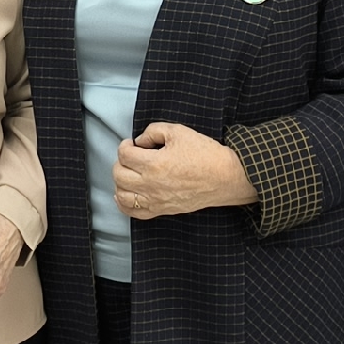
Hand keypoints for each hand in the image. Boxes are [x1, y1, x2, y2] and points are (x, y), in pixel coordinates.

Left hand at [115, 123, 258, 218]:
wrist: (225, 177)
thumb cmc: (206, 155)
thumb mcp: (179, 132)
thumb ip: (154, 131)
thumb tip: (141, 140)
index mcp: (154, 164)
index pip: (124, 154)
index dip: (125, 145)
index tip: (132, 143)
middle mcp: (151, 184)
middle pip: (119, 174)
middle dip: (120, 161)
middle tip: (131, 156)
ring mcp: (156, 200)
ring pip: (122, 195)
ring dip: (120, 181)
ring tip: (128, 173)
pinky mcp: (162, 210)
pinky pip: (134, 212)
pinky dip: (124, 203)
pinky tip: (126, 193)